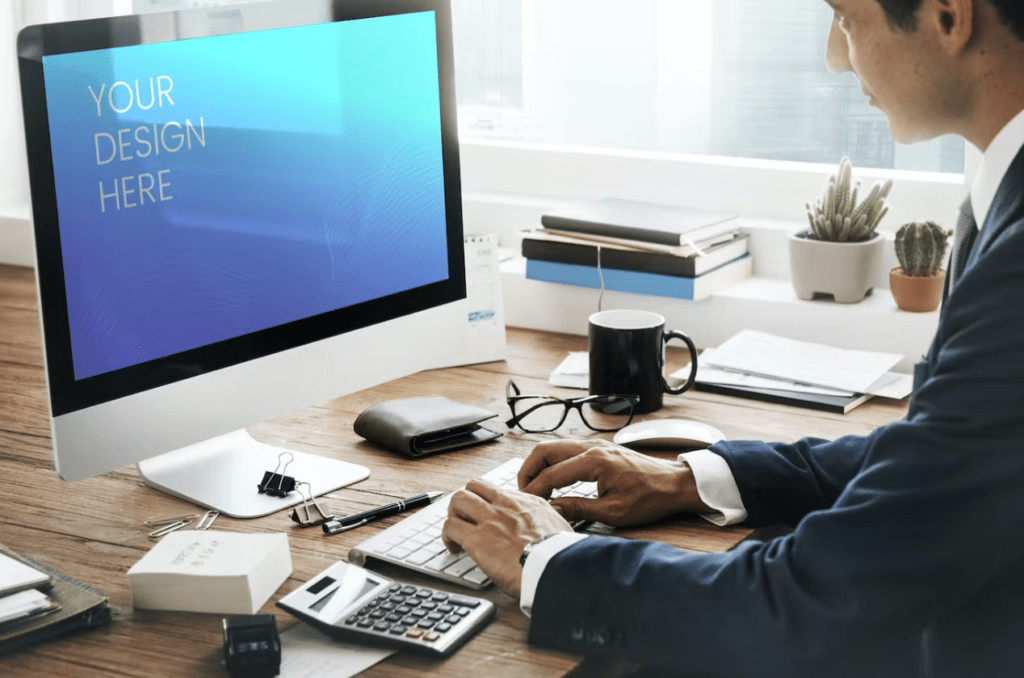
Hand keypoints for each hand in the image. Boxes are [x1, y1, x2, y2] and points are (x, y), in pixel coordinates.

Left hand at [441, 480, 572, 598]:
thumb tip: (552, 524)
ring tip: (456, 532)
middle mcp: (506, 505)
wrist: (556, 568)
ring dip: (453, 515)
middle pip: (474, 486)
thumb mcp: (561, 528)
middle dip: (466, 502)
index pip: (497, 490)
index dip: (486, 501)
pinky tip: (454, 548)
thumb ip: (550, 521)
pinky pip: (450, 527)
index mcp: (527, 503)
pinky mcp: (476, 538)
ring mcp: (489, 519)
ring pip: (458, 500)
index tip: (486, 514)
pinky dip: (447, 536)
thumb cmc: (560, 555)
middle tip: (466, 519)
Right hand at [518, 439, 710, 526]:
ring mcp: (595, 445)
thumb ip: (578, 509)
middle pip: (545, 450)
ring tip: (535, 487)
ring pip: (554, 447)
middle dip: (528, 470)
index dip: (534, 490)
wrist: (674, 484)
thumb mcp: (613, 512)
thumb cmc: (650, 498)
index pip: (551, 474)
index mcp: (593, 461)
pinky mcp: (600, 449)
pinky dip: (553, 462)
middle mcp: (591, 447)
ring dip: (540, 465)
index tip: (526, 504)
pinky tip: (554, 480)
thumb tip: (552, 510)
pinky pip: (567, 450)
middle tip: (524, 492)